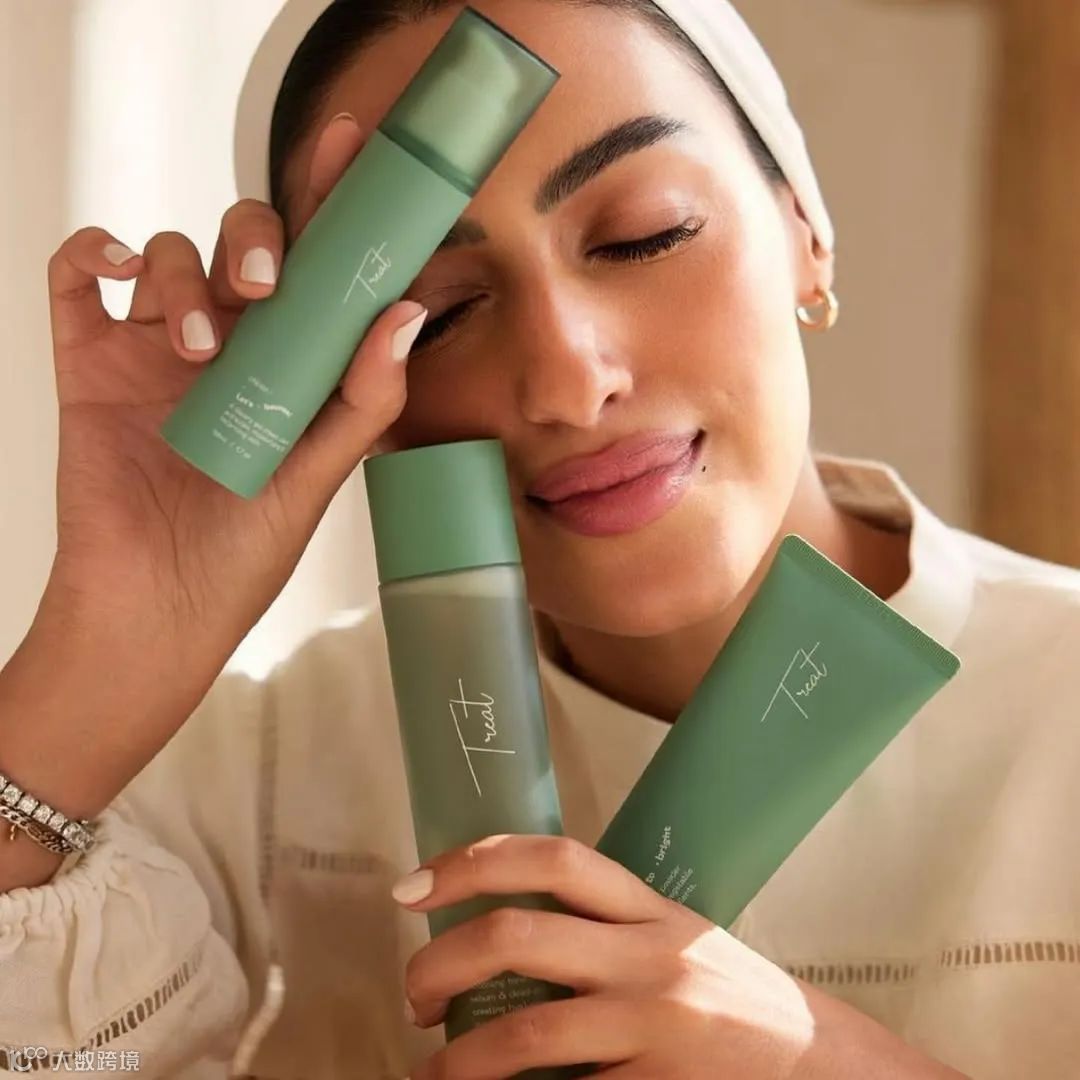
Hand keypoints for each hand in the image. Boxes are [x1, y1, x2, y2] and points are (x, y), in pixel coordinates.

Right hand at [38, 116, 420, 679]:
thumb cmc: (245, 552)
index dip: (332, 201)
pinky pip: (77, 274)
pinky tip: (120, 266)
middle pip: (243, 243)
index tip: (355, 146)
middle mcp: (229, 346)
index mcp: (290, 364)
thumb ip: (363, 398)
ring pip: (171, 254)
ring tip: (199, 348)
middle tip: (267, 285)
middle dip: (257, 240)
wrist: (157, 608)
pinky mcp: (89, 360)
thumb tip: (405, 314)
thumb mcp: (320, 476)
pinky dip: (95, 250)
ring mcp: (155, 349)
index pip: (318, 267)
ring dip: (187, 277)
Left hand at [394, 835, 967, 1078]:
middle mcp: (650, 957)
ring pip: (524, 1037)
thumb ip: (608, 930)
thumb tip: (505, 934)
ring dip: (457, 1061)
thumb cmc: (739, 1002)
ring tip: (435, 1070)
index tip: (413, 885)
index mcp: (650, 909)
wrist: (827, 1068)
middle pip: (518, 936)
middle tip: (414, 993)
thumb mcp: (678, 943)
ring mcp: (656, 1027)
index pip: (552, 858)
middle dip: (442, 963)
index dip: (471, 862)